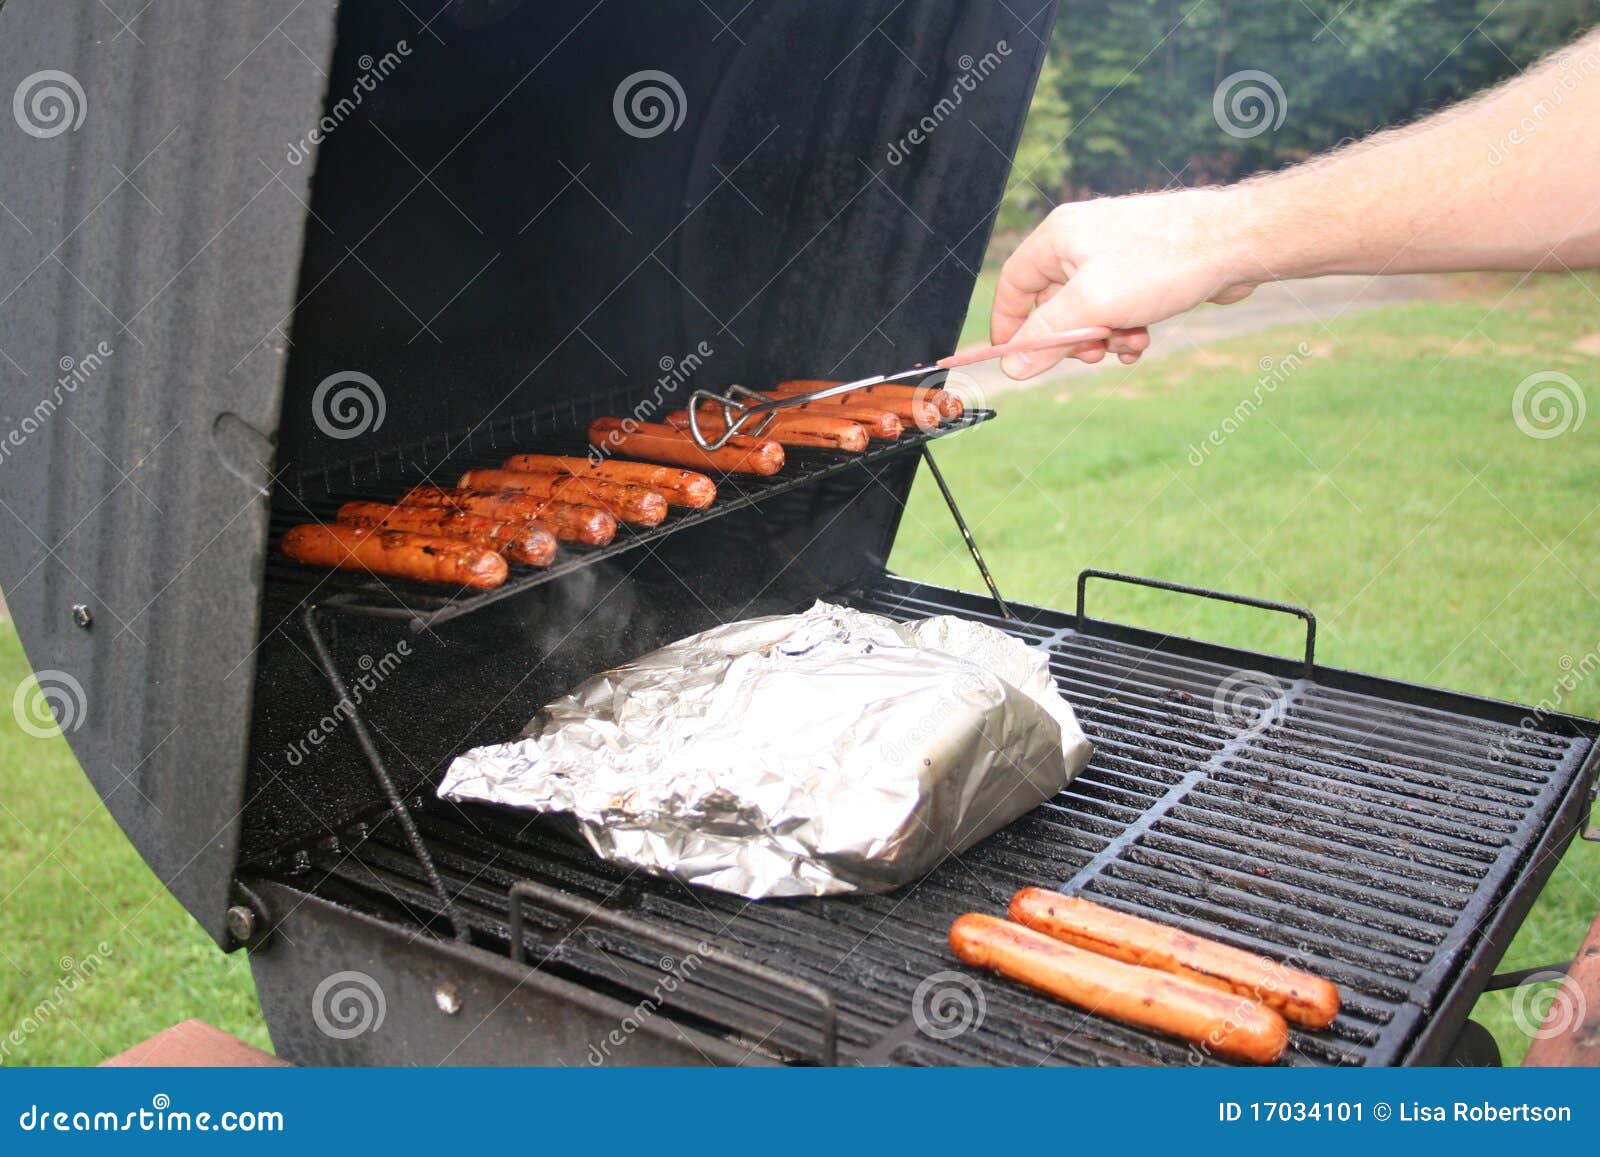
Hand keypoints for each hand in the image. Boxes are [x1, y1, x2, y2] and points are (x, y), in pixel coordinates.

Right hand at [990, 188, 1260, 378]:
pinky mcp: (1142, 268)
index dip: (1009, 325)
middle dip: (1072, 338)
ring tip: (1130, 344)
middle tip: (1092, 355)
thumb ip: (1047, 336)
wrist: (1236, 242)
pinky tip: (1144, 337)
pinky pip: (1117, 308)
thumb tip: (1012, 367)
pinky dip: (1125, 329)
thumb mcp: (1093, 305)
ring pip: (1088, 312)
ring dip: (1104, 338)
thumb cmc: (1163, 262)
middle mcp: (1081, 241)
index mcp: (1059, 237)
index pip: (1014, 284)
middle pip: (1052, 305)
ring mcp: (1113, 253)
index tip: (1015, 361)